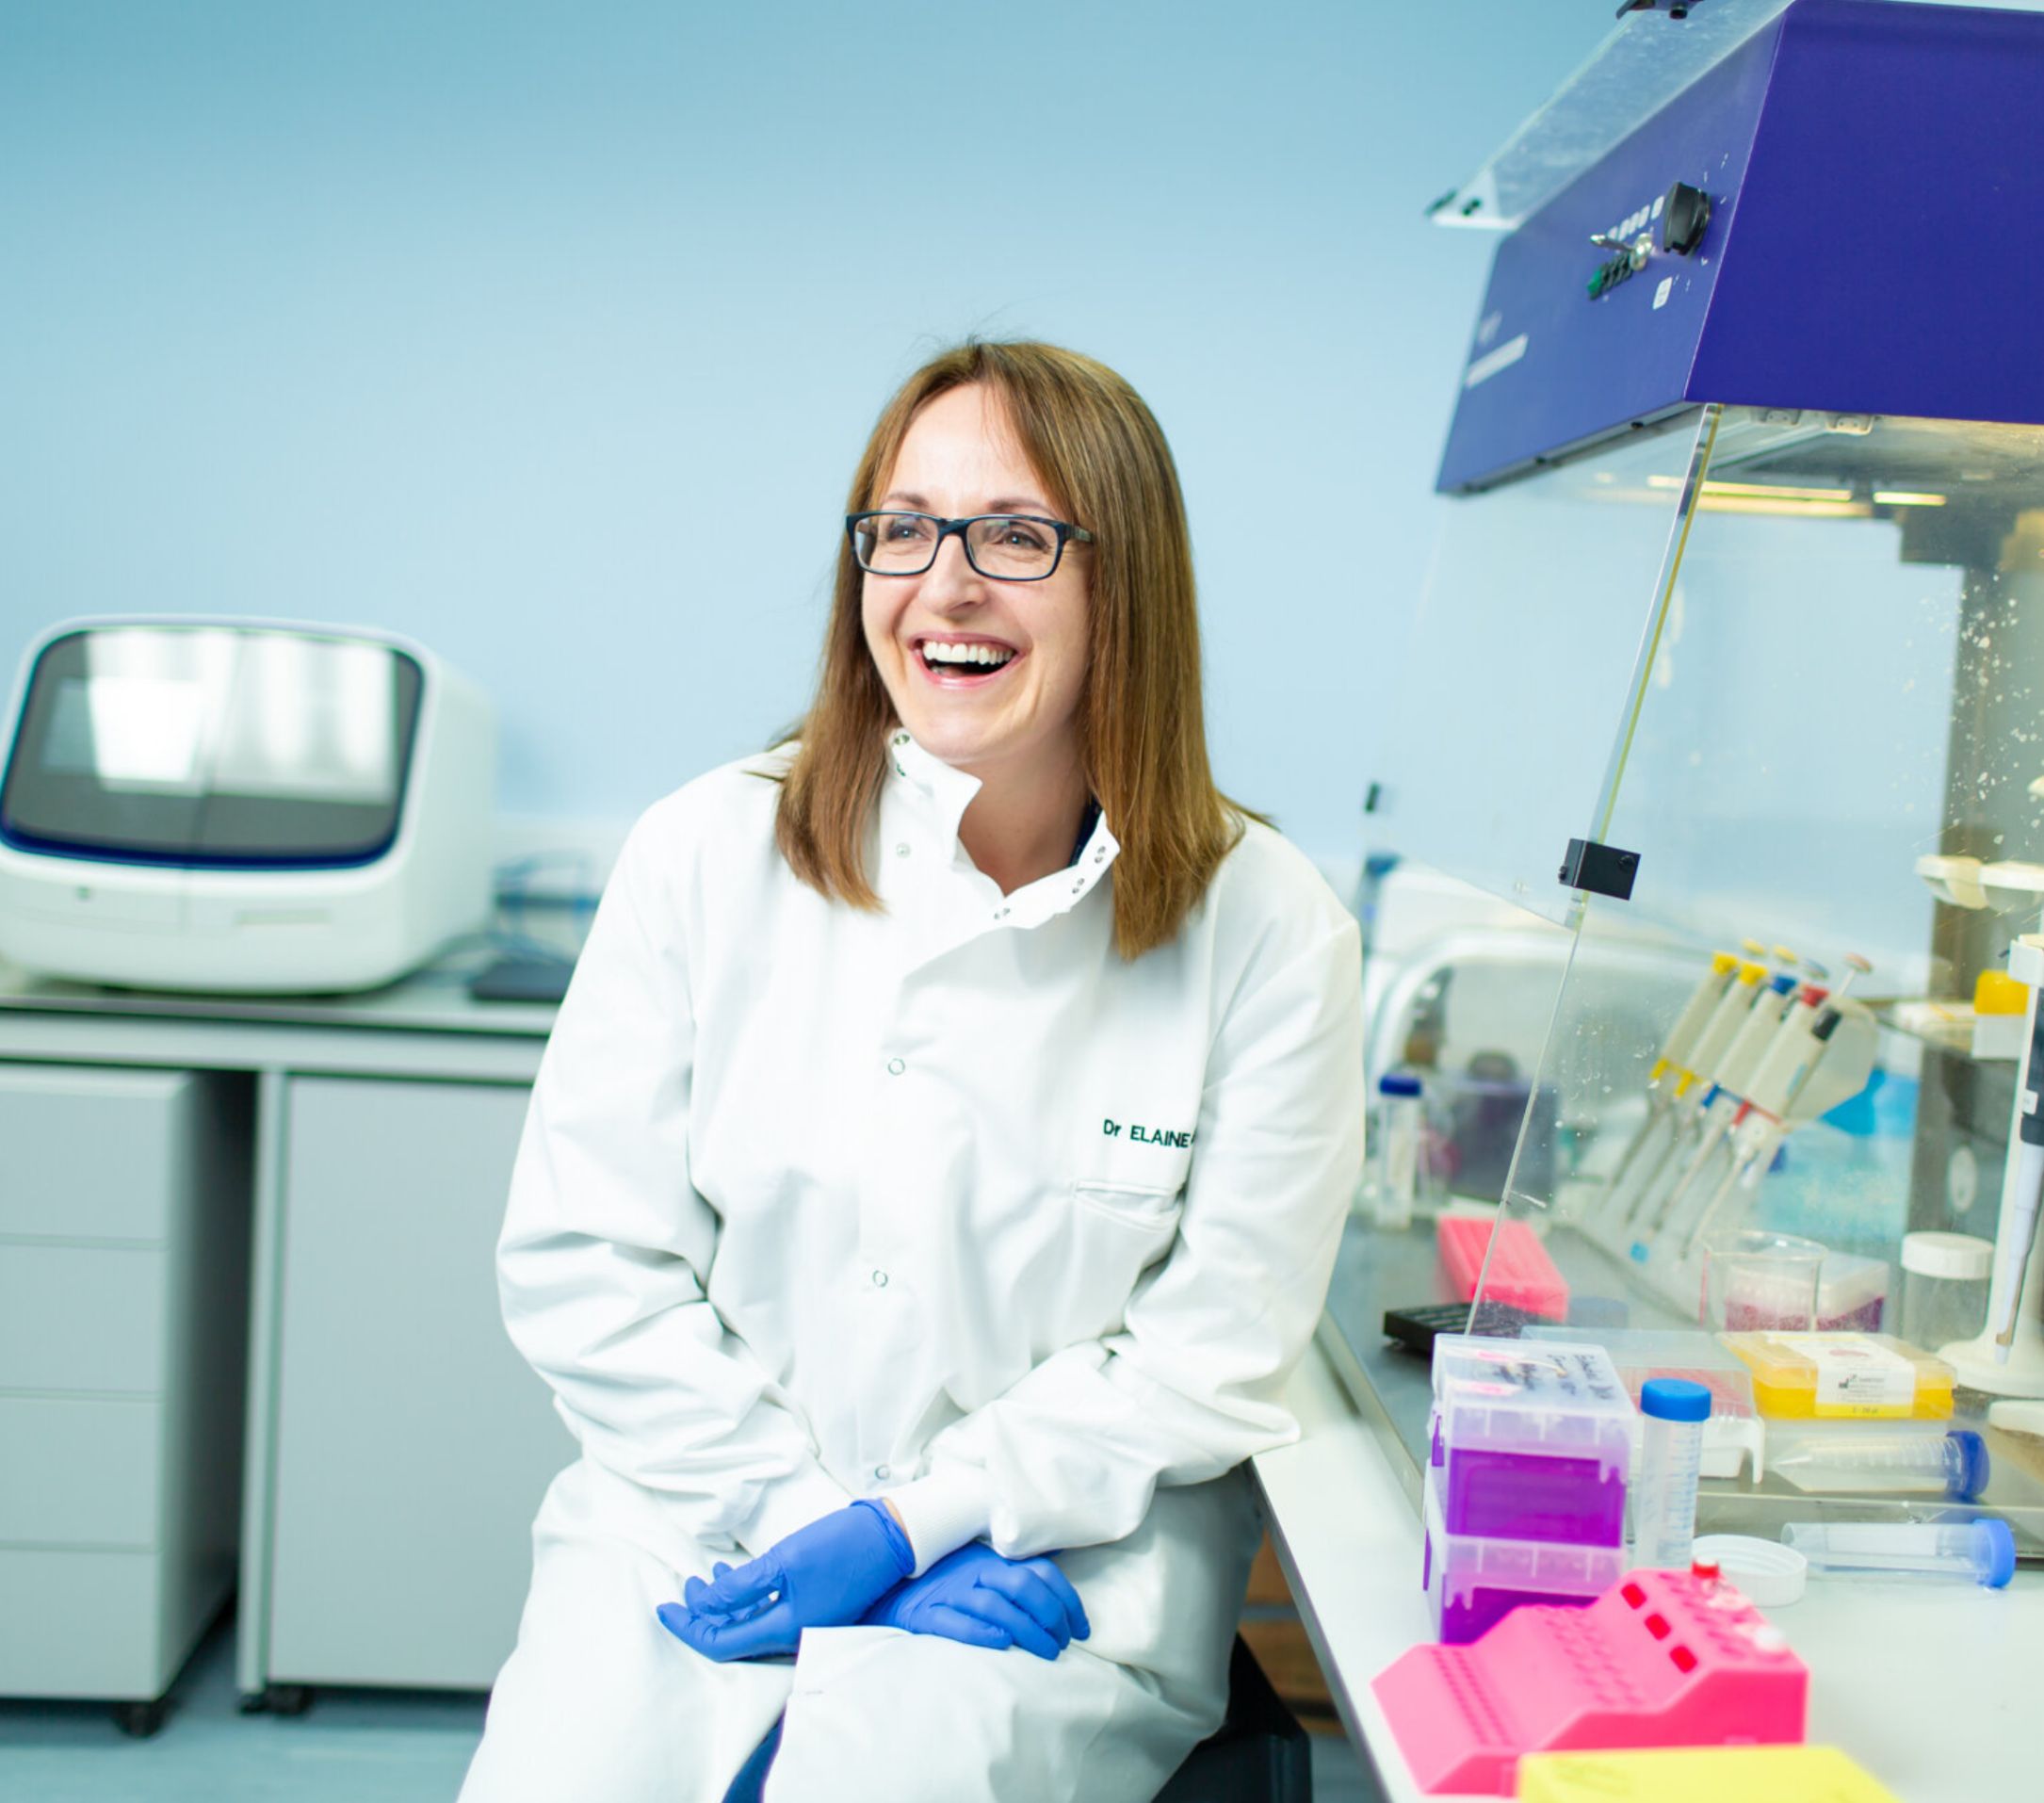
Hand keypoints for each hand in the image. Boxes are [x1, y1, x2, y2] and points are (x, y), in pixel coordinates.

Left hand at [656, 1500, 913, 1660]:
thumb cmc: (840, 1546)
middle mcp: (792, 1634)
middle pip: (733, 1638)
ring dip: (723, 1604)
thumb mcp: (784, 1561)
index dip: (687, 1628)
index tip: (663, 1607)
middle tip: (683, 1586)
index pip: (720, 1643)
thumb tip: (703, 1605)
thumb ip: (740, 1587)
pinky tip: (735, 1575)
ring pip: (750, 1623)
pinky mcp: (814, 1605)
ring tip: (704, 1577)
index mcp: (783, 1630)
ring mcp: (805, 1621)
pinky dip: (746, 1597)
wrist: (893, 1536)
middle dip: (702, 1615)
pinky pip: (768, 1611)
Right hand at [861, 1541, 1089, 1661]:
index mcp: (992, 1560)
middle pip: (1022, 1585)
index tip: (1082, 1628)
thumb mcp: (981, 1563)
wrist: (888, 1584)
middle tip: (1064, 1643)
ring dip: (1027, 1629)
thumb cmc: (945, 1577)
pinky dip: (981, 1633)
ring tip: (1048, 1652)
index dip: (1067, 1600)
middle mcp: (974, 1572)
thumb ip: (1017, 1564)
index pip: (1040, 1572)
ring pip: (994, 1607)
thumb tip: (1059, 1557)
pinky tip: (1002, 1643)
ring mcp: (950, 1593)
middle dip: (1051, 1615)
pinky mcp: (926, 1615)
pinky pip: (954, 1623)